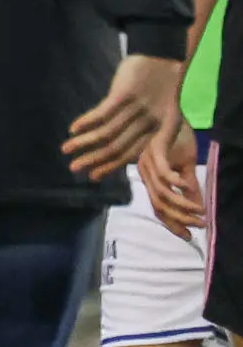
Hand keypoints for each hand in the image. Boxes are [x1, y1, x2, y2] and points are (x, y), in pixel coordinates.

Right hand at [66, 52, 183, 180]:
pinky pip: (103, 112)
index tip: (93, 177)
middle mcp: (149, 123)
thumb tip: (121, 149)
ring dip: (84, 142)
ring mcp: (137, 108)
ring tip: (66, 149)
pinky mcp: (125, 93)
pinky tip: (73, 129)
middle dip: (93, 159)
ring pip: (107, 132)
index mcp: (160, 131)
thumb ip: (146, 131)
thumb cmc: (162, 85)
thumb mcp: (163, 111)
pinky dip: (86, 122)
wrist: (165, 56)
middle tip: (73, 168)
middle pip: (116, 146)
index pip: (131, 154)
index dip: (111, 166)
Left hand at [140, 118, 204, 235]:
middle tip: (202, 224)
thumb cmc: (178, 136)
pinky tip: (187, 187)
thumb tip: (200, 208)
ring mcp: (148, 161)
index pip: (158, 208)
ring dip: (182, 204)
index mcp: (150, 178)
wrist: (173, 109)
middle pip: (160, 205)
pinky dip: (174, 181)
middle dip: (181, 218)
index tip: (189, 236)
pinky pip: (162, 170)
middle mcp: (146, 172)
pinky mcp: (155, 149)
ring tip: (201, 211)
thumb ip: (190, 186)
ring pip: (163, 192)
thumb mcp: (187, 165)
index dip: (172, 224)